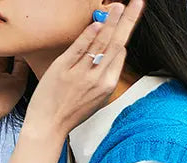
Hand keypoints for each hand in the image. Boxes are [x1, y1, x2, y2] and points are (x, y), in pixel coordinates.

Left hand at [24, 0, 145, 136]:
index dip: (124, 33)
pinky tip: (98, 21)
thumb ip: (104, 76)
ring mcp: (81, 74)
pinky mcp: (63, 69)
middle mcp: (97, 79)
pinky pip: (79, 47)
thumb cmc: (71, 112)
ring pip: (101, 43)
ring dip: (112, 21)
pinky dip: (89, 34)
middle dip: (128, 20)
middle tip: (137, 2)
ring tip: (120, 5)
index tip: (129, 16)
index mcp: (107, 85)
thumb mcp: (95, 98)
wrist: (48, 126)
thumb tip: (115, 52)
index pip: (120, 54)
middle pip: (116, 43)